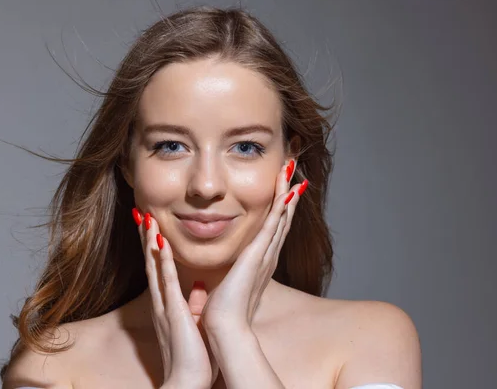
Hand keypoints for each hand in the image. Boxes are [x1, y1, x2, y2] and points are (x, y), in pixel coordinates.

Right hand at [133, 210, 218, 388]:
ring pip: (154, 267)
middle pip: (151, 263)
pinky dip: (161, 261)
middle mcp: (161, 301)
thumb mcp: (193, 323)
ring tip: (146, 219)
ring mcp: (164, 305)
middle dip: (146, 238)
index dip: (154, 246)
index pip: (159, 269)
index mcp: (168, 304)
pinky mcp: (172, 311)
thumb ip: (192, 304)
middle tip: (142, 213)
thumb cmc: (192, 355)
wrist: (187, 381)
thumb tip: (196, 286)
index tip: (152, 225)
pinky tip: (159, 243)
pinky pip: (166, 281)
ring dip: (150, 243)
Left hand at [200, 160, 307, 334]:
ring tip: (291, 170)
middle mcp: (267, 256)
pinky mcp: (259, 255)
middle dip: (287, 193)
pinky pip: (274, 224)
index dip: (278, 208)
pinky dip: (282, 206)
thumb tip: (204, 280)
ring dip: (286, 192)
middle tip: (292, 170)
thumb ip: (220, 280)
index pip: (271, 229)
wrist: (225, 327)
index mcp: (259, 263)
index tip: (281, 188)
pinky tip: (288, 189)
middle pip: (282, 218)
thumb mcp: (224, 287)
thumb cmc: (224, 311)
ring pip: (281, 216)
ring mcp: (265, 254)